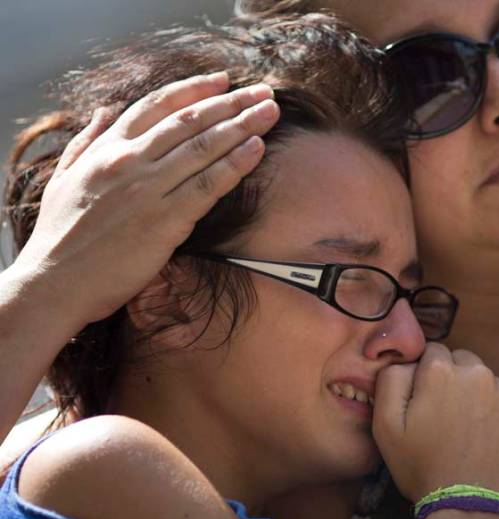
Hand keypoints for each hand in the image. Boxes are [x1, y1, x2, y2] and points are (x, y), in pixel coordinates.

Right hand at [9, 72, 278, 325]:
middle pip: (190, 120)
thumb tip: (104, 111)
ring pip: (204, 147)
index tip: (223, 80)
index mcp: (107, 148)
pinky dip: (235, 164)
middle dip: (231, 102)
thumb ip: (86, 140)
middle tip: (263, 92)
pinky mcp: (166, 221)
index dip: (195, 89)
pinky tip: (257, 148)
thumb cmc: (59, 235)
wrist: (54, 283)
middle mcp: (130, 161)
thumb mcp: (64, 177)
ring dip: (242, 125)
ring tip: (270, 111)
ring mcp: (149, 189)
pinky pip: (208, 185)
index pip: (158, 105)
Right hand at [373, 344, 498, 502]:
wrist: (468, 507)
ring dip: (479, 397)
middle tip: (446, 414)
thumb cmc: (422, 467)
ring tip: (468, 431)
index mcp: (442, 372)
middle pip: (464, 361)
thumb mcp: (386, 426)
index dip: (426, 374)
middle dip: (455, 379)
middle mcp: (480, 375)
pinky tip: (489, 442)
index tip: (426, 398)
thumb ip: (391, 380)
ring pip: (489, 383)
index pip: (433, 351)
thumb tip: (405, 361)